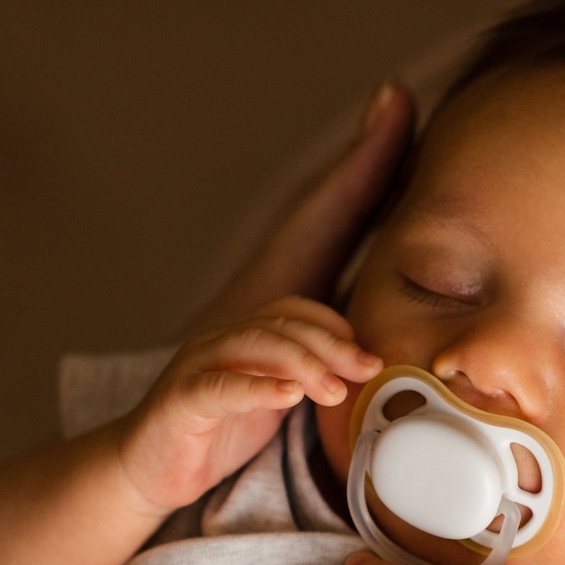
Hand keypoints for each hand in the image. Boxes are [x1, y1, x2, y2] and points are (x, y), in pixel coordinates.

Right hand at [110, 77, 415, 514]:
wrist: (154, 463)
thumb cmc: (236, 408)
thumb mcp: (300, 369)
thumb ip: (347, 337)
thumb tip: (410, 318)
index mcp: (271, 301)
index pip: (321, 221)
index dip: (359, 166)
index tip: (397, 100)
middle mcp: (236, 316)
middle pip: (294, 298)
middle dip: (335, 328)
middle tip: (373, 362)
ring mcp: (205, 357)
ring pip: (260, 341)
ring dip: (305, 360)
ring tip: (339, 385)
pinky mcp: (183, 402)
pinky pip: (221, 387)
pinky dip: (257, 389)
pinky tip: (289, 397)